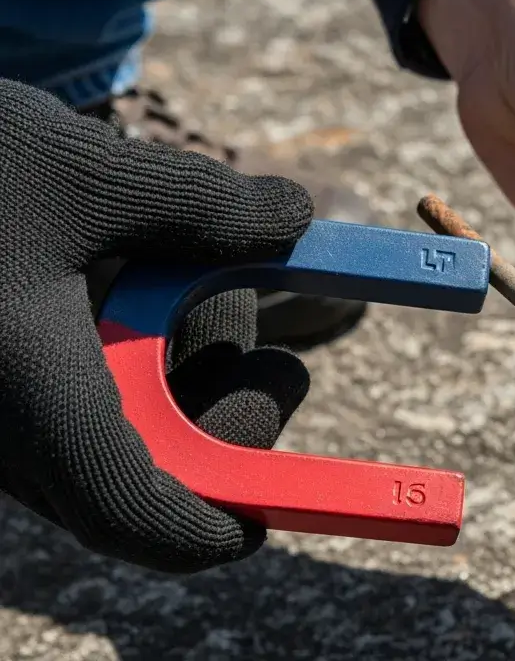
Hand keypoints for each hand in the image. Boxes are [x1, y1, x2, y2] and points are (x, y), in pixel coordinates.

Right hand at [0, 79, 312, 572]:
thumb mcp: (86, 173)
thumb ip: (203, 206)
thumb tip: (296, 217)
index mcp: (31, 398)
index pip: (132, 515)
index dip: (208, 530)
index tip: (269, 516)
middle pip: (129, 482)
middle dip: (219, 430)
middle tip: (287, 370)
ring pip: (98, 442)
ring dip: (175, 387)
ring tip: (211, 293)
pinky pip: (60, 406)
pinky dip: (120, 367)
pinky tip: (131, 286)